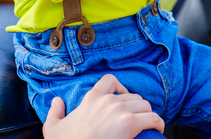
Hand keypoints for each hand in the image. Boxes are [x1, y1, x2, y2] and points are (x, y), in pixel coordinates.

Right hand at [42, 74, 164, 138]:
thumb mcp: (53, 128)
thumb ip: (55, 112)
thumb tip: (56, 101)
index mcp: (92, 98)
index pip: (110, 80)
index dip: (120, 88)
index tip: (122, 97)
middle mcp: (108, 100)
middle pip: (133, 96)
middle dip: (136, 107)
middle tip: (136, 119)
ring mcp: (120, 111)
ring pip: (144, 105)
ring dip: (147, 115)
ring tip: (146, 124)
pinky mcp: (130, 124)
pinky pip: (153, 118)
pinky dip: (158, 123)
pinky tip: (157, 129)